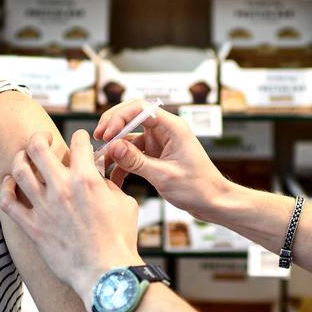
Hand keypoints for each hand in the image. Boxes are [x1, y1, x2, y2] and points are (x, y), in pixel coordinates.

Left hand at [0, 129, 142, 304]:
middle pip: (37, 147)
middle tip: (43, 139)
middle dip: (39, 137)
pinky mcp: (33, 227)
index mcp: (86, 179)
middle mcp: (61, 188)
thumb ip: (109, 184)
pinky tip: (10, 183)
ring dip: (20, 158)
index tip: (80, 140)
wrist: (106, 273)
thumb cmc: (120, 240)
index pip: (78, 142)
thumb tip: (100, 174)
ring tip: (25, 157)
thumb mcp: (125, 203)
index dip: (80, 136)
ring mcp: (44, 208)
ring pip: (19, 169)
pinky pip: (8, 202)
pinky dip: (6, 188)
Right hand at [95, 101, 228, 219]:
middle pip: (131, 117)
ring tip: (101, 161)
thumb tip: (113, 146)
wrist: (213, 203)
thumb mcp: (164, 176)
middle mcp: (165, 131)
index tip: (106, 134)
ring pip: (130, 137)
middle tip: (97, 139)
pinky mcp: (156, 156)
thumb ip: (136, 161)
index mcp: (172, 127)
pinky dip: (122, 162)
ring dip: (115, 148)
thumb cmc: (199, 188)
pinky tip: (113, 174)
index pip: (139, 108)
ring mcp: (160, 143)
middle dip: (113, 127)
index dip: (119, 117)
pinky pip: (133, 153)